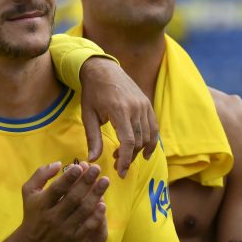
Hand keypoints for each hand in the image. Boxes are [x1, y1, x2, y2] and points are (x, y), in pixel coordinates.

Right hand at [18, 161, 109, 241]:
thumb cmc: (33, 213)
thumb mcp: (29, 192)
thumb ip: (41, 175)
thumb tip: (59, 164)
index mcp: (41, 204)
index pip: (57, 189)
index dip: (69, 177)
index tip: (80, 166)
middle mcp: (52, 217)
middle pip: (73, 198)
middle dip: (86, 182)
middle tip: (97, 169)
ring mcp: (64, 229)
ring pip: (83, 210)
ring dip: (96, 195)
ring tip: (105, 181)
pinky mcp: (74, 239)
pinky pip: (88, 226)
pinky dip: (96, 215)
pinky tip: (103, 204)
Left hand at [79, 57, 157, 177]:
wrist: (103, 69)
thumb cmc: (92, 92)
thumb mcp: (88, 115)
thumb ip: (92, 138)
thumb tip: (93, 159)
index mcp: (119, 110)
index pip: (128, 141)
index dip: (126, 159)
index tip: (120, 172)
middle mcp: (135, 108)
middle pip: (139, 141)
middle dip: (129, 157)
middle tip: (117, 165)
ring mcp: (144, 105)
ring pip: (147, 136)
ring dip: (138, 151)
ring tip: (124, 157)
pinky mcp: (147, 104)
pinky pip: (154, 127)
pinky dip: (151, 141)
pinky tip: (144, 152)